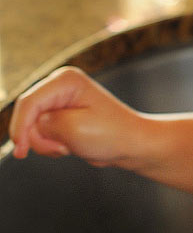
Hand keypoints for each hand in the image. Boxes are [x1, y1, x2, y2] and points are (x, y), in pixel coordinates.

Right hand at [10, 66, 145, 166]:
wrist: (132, 143)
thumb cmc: (112, 134)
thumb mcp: (74, 129)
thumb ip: (45, 125)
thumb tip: (32, 126)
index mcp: (66, 80)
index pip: (29, 102)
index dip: (20, 127)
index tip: (21, 151)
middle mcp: (61, 85)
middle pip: (28, 114)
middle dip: (38, 137)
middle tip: (60, 148)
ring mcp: (60, 100)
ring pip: (32, 126)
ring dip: (45, 143)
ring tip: (68, 146)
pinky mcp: (60, 115)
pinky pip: (41, 132)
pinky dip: (49, 144)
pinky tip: (67, 146)